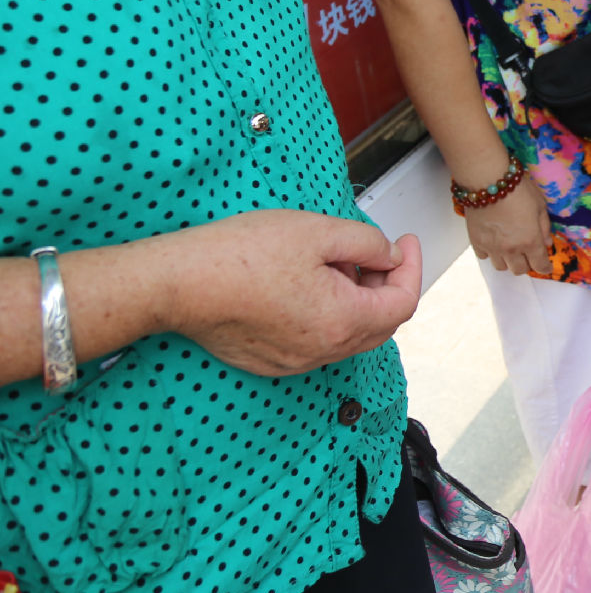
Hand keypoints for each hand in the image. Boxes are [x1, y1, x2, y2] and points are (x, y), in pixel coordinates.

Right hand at [159, 210, 421, 375]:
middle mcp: (322, 350)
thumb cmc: (239, 255)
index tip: (404, 241)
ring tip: (337, 262)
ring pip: (349, 334)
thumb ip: (366, 243)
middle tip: (376, 251)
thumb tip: (389, 256)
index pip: (402, 302)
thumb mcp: (317, 232)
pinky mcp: (270, 360)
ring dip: (357, 300)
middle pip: (380, 323)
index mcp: (341, 321)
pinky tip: (308, 284)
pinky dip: (329, 314)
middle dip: (386, 284)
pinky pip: (318, 341)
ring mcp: (295, 360)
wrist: (176, 283)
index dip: (410, 267)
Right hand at [465, 176, 552, 276]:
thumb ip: (544, 227)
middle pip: (519, 270)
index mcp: (530, 241)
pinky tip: (494, 242)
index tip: (546, 266)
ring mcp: (491, 247)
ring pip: (501, 267)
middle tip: (528, 254)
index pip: (540, 265)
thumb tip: (547, 243)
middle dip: (527, 264)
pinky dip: (490, 253)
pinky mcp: (476, 242)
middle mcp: (511, 249)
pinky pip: (484, 257)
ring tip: (510, 248)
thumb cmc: (518, 190)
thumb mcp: (540, 206)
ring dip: (508, 261)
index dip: (545, 268)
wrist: (488, 181)